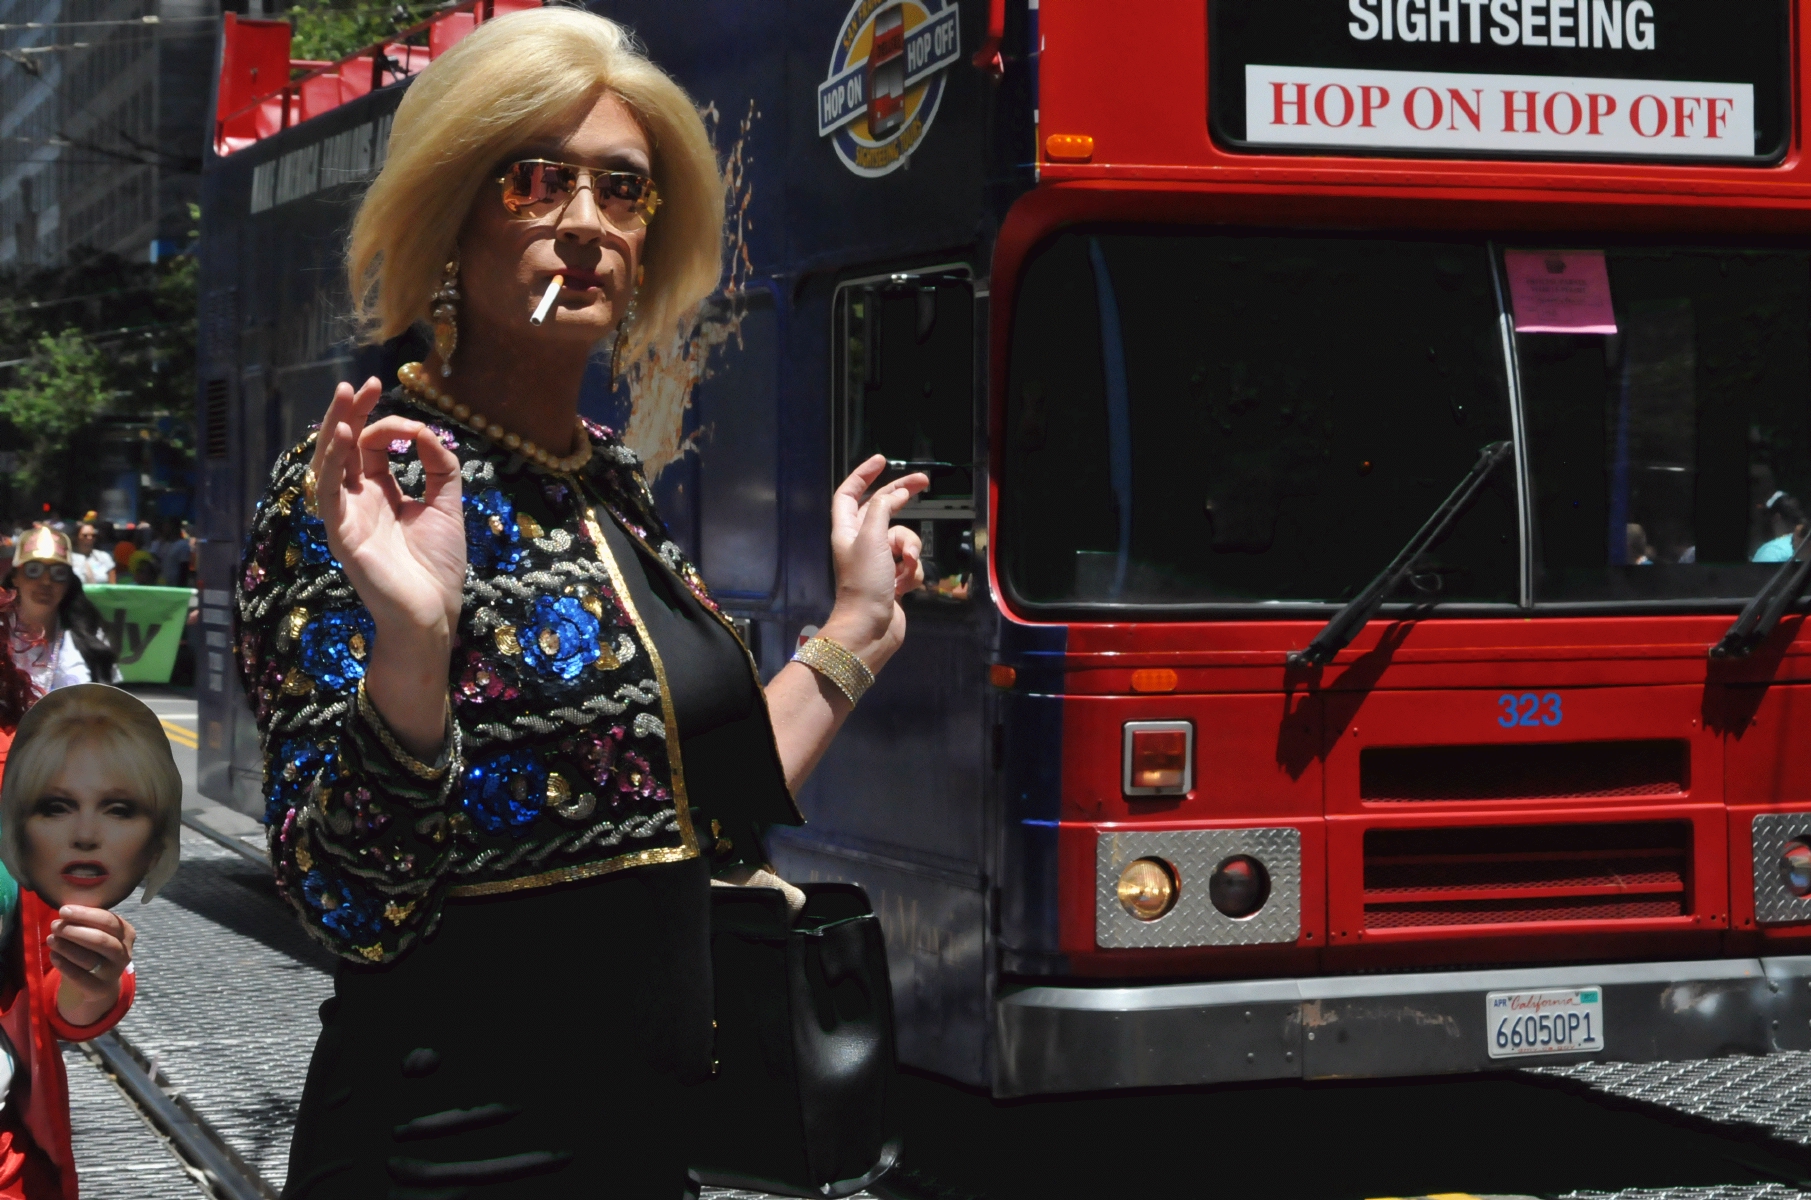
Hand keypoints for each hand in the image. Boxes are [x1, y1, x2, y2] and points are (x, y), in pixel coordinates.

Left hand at [49, 905, 134, 1027]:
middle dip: (75, 931)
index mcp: (126, 933)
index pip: (108, 921)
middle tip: (54, 926)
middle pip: (101, 940)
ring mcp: (114, 972)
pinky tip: (53, 955)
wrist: (100, 981)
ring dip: (67, 947)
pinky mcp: (100, 988)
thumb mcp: (99, 931)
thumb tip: (67, 908)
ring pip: (89, 958)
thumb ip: (88, 920)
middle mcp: (124, 952)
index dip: (85, 914)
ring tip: (50, 939)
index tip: (63, 910)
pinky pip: (80, 977)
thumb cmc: (96, 948)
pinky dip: (64, 965)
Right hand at [310, 378, 466, 642]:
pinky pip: (328, 493)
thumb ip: (440, 467)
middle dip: (351, 413)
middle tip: (360, 384)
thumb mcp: (446, 506)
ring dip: (336, 428)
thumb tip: (428, 432)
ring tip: (345, 397)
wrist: (432, 612)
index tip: (415, 426)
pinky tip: (345, 439)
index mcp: (380, 494)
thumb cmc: (436, 566)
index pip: (372, 447)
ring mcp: (346, 516)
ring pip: (330, 463)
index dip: (389, 426)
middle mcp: (358, 501)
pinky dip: (333, 464)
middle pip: (344, 447)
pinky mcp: (340, 533)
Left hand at [819, 456, 927, 673]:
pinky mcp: (893, 579)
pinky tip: (904, 586)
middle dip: (902, 499)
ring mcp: (878, 562)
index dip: (862, 475)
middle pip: (883, 510)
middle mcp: (861, 542)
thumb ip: (883, 509)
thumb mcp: (872, 538)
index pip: (849, 494)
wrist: (871, 628)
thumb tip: (897, 493)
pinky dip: (912, 573)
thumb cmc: (864, 582)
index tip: (882, 461)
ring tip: (904, 567)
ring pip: (904, 539)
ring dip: (910, 550)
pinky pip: (910, 564)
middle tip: (925, 483)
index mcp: (847, 530)